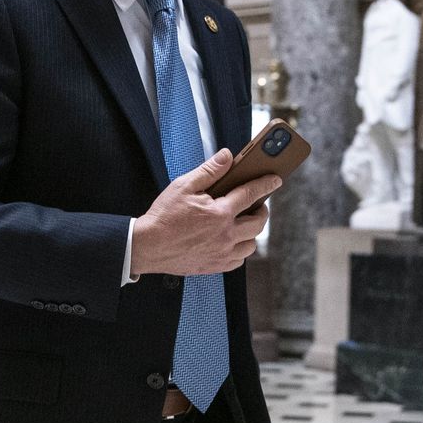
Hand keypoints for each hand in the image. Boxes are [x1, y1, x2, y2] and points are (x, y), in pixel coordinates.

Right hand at [130, 149, 277, 276]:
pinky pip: (238, 260)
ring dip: (251, 232)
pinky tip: (231, 241)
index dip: (266, 184)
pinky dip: (239, 250)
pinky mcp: (215, 266)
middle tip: (257, 203)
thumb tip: (227, 156)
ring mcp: (222, 253)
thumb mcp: (184, 186)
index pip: (251, 194)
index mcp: (220, 213)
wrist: (147, 247)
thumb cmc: (164, 216)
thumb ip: (209, 171)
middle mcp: (226, 235)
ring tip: (242, 222)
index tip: (275, 179)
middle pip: (258, 223)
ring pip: (251, 244)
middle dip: (262, 210)